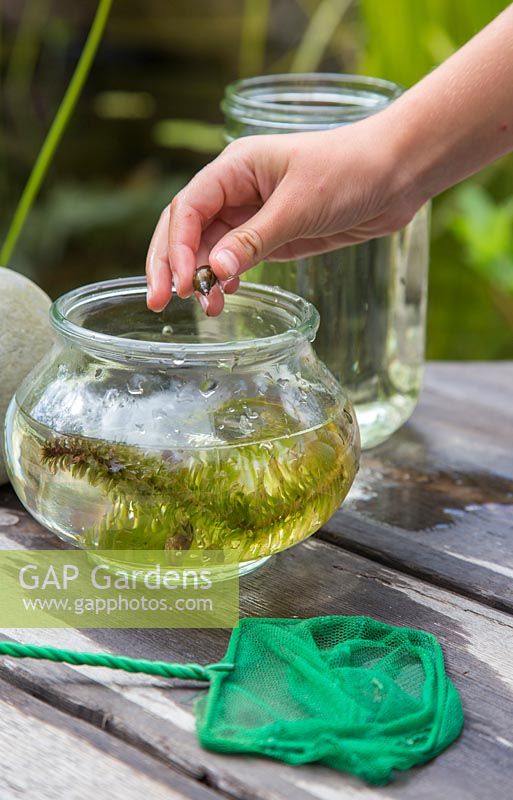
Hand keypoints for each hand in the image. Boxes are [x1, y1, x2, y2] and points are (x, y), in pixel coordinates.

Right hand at [145, 114, 420, 314]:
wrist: (396, 173)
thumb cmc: (350, 172)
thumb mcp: (299, 207)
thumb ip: (255, 240)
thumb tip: (214, 271)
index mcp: (235, 167)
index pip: (188, 208)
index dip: (176, 247)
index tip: (179, 283)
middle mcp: (237, 189)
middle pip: (187, 228)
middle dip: (171, 265)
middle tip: (159, 303)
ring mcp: (253, 213)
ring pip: (210, 248)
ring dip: (202, 278)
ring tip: (205, 309)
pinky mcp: (273, 234)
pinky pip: (237, 258)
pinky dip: (228, 278)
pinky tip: (226, 295)